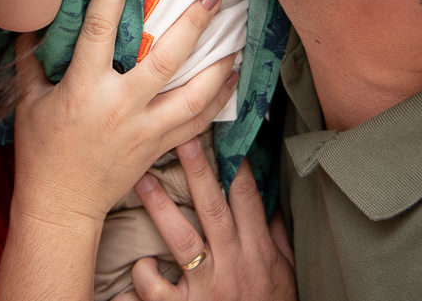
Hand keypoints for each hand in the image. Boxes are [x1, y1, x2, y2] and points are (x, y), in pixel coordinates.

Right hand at [11, 0, 238, 227]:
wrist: (60, 206)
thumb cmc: (40, 150)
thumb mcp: (28, 100)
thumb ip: (32, 57)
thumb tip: (33, 15)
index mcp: (84, 88)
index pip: (100, 28)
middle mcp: (120, 106)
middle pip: (165, 60)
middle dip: (192, 25)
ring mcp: (145, 129)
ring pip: (194, 95)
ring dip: (219, 67)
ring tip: (237, 40)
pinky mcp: (159, 147)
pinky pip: (197, 122)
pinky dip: (218, 100)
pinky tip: (232, 80)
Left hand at [129, 140, 296, 300]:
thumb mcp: (284, 273)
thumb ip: (276, 238)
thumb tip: (272, 204)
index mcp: (258, 250)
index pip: (247, 199)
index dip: (236, 165)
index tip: (223, 135)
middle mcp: (233, 263)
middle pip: (213, 207)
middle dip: (198, 170)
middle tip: (181, 138)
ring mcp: (207, 286)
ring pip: (181, 238)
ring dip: (159, 206)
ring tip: (140, 179)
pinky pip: (156, 286)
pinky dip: (144, 273)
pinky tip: (137, 262)